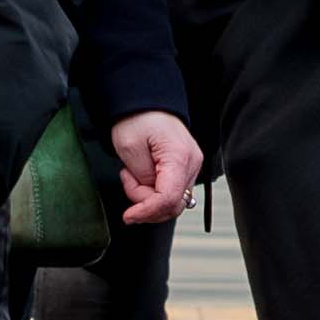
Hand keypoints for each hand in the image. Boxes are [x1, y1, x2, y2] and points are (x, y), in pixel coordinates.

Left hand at [106, 111, 202, 228]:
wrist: (145, 103)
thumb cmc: (137, 118)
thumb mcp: (130, 148)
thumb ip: (142, 178)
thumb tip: (150, 197)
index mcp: (180, 157)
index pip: (168, 199)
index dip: (147, 211)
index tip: (128, 216)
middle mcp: (192, 163)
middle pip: (173, 205)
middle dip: (146, 203)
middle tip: (127, 180)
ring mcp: (191, 166)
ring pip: (172, 201)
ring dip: (148, 197)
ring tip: (132, 174)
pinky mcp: (185, 168)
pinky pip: (171, 192)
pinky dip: (153, 192)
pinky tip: (142, 176)